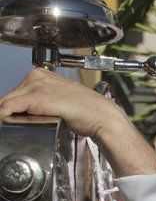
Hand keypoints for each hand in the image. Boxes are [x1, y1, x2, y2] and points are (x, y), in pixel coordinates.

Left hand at [0, 68, 130, 138]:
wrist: (101, 116)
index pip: (16, 93)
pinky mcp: (35, 97)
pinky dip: (2, 116)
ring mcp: (36, 85)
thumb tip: (26, 113)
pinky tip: (5, 123)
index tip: (13, 119)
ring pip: (6, 102)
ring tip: (20, 126)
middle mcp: (37, 76)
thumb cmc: (87, 112)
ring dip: (8, 117)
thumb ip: (43, 101)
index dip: (13, 109)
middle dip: (10, 113)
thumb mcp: (60, 100)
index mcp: (42, 74)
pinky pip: (7, 107)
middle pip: (9, 97)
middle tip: (16, 125)